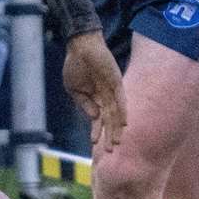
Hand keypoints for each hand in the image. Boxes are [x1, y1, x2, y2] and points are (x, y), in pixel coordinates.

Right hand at [62, 30, 127, 152]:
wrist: (80, 47)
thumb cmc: (75, 66)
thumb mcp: (74, 89)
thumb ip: (84, 104)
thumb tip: (94, 117)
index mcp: (95, 99)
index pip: (98, 120)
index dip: (96, 132)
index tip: (93, 144)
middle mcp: (105, 97)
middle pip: (109, 120)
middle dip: (109, 135)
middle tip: (110, 151)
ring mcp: (111, 90)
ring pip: (116, 114)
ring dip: (116, 128)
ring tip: (116, 142)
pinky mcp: (116, 82)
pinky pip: (120, 99)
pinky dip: (122, 111)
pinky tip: (123, 123)